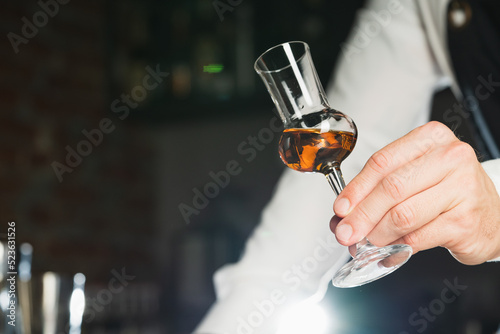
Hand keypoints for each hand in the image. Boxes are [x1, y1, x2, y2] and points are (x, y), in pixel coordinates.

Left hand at [330, 121, 499, 264]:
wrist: (491, 215)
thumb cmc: (446, 191)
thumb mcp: (414, 176)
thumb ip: (378, 189)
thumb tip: (342, 215)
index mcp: (431, 138)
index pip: (382, 162)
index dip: (356, 188)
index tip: (340, 208)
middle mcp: (450, 157)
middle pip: (391, 188)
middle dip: (362, 215)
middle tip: (346, 232)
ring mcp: (462, 189)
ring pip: (402, 215)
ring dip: (377, 234)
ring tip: (367, 243)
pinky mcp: (465, 221)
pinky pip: (418, 238)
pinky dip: (396, 250)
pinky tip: (388, 253)